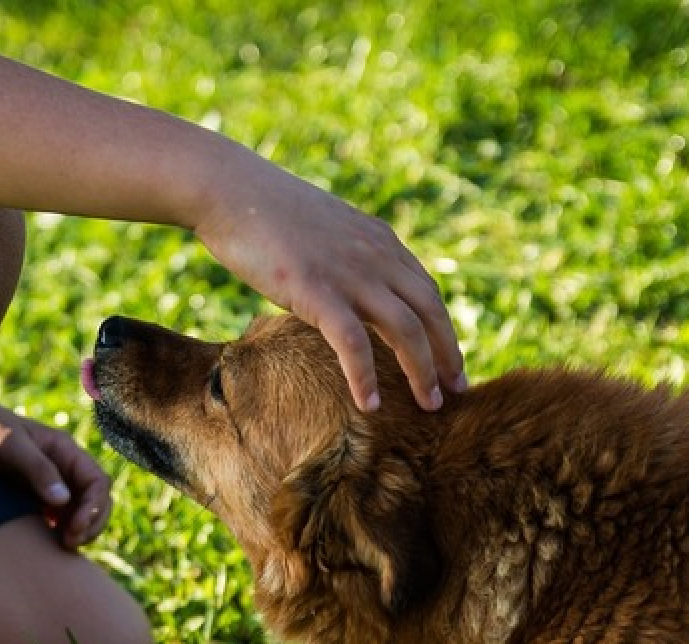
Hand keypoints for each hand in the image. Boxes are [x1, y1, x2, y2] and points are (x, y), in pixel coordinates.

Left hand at [0, 389, 111, 548]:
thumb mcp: (10, 446)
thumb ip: (38, 470)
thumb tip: (63, 500)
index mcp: (65, 450)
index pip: (97, 482)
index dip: (94, 508)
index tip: (75, 528)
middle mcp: (63, 467)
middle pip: (96, 499)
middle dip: (91, 523)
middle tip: (70, 543)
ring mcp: (51, 482)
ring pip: (81, 511)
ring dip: (80, 530)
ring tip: (63, 546)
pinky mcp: (35, 495)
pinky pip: (60, 517)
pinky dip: (62, 531)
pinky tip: (49, 542)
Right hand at [190, 150, 466, 411]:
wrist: (230, 191)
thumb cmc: (265, 214)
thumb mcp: (324, 232)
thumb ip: (346, 258)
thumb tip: (345, 290)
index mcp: (380, 242)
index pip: (427, 292)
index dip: (444, 329)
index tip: (450, 362)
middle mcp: (376, 256)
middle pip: (430, 312)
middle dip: (447, 355)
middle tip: (457, 391)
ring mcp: (350, 273)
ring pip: (405, 330)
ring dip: (422, 372)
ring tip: (429, 407)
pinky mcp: (317, 291)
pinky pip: (354, 343)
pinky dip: (365, 377)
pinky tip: (370, 406)